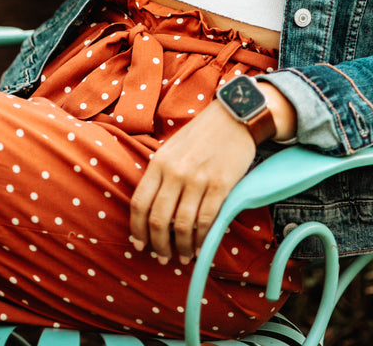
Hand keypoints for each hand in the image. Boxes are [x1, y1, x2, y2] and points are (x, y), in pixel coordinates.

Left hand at [129, 101, 255, 262]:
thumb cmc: (202, 133)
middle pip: (158, 220)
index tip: (140, 244)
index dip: (137, 229)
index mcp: (159, 162)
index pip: (139, 204)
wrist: (235, 116)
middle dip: (158, 245)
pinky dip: (202, 239)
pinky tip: (200, 246)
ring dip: (180, 247)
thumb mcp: (172, 147)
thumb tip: (151, 209)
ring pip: (182, 225)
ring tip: (182, 256)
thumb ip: (160, 174)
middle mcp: (175, 172)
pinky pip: (207, 221)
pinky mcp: (221, 185)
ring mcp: (198, 179)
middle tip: (162, 257)